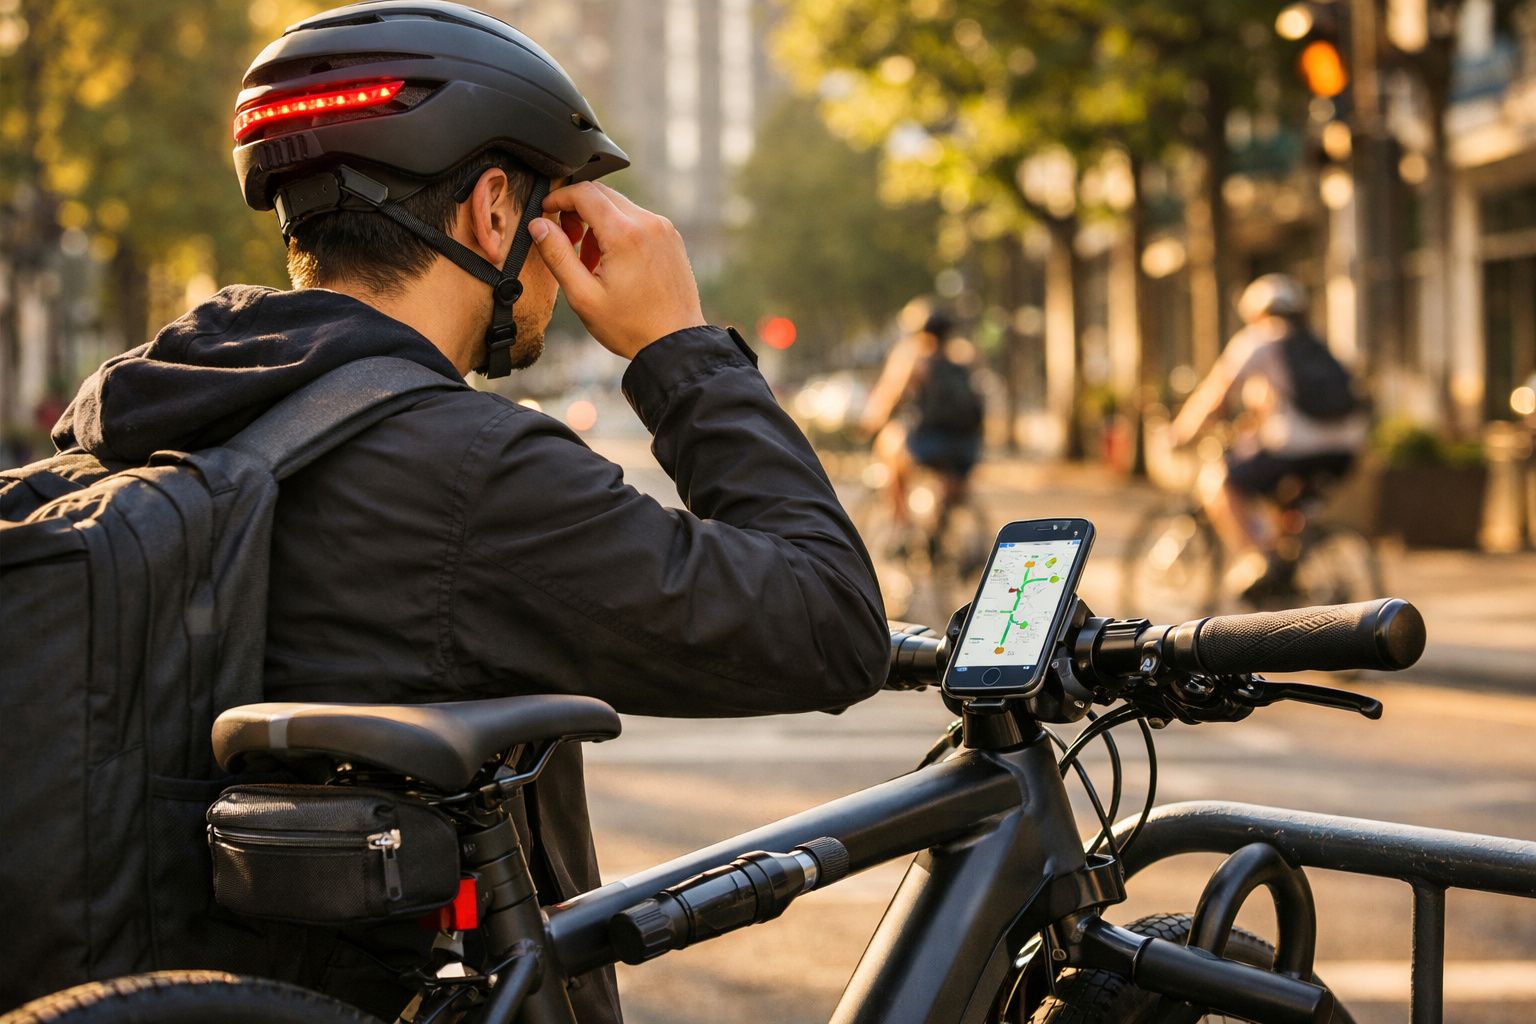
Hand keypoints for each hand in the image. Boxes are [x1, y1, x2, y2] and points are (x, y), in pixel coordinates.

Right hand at [528, 182, 705, 358]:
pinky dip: (619, 231)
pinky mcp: (671, 238)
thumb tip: (538, 225)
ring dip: (598, 223)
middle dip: (577, 210)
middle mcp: (648, 223)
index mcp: (625, 234)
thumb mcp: (583, 296)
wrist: (675, 344)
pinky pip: (638, 220)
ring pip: (620, 207)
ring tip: (592, 263)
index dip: (558, 197)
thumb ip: (558, 255)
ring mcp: (664, 229)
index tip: (545, 212)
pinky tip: (614, 264)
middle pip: (602, 194)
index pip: (584, 193)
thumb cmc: (630, 326)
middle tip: (567, 240)